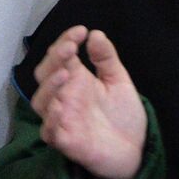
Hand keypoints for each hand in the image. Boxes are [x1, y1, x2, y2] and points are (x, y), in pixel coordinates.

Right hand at [30, 26, 146, 178]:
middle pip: (45, 77)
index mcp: (76, 81)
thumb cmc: (122, 114)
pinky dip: (51, 118)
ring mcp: (62, 120)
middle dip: (54, 61)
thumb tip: (95, 34)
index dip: (65, 43)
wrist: (137, 147)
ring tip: (66, 74)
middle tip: (70, 48)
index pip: (59, 59)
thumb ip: (107, 58)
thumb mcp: (118, 80)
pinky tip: (59, 106)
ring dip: (50, 87)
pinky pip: (50, 131)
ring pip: (41, 103)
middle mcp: (64, 99)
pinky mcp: (66, 141)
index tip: (80, 31)